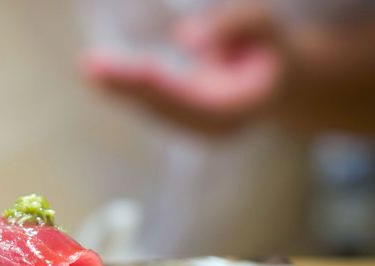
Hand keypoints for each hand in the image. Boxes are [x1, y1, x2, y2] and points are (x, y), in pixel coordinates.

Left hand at [82, 4, 283, 134]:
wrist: (285, 81)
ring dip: (119, 89)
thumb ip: (232, 25)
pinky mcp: (187, 124)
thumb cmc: (273, 46)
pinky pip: (153, 107)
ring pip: (154, 110)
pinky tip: (100, 75)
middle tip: (90, 66)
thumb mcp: (263, 25)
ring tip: (89, 67)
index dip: (159, 84)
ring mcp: (201, 131)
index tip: (135, 67)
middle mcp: (217, 128)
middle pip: (165, 107)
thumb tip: (182, 38)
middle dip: (128, 87)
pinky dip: (127, 90)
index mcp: (240, 108)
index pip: (191, 99)